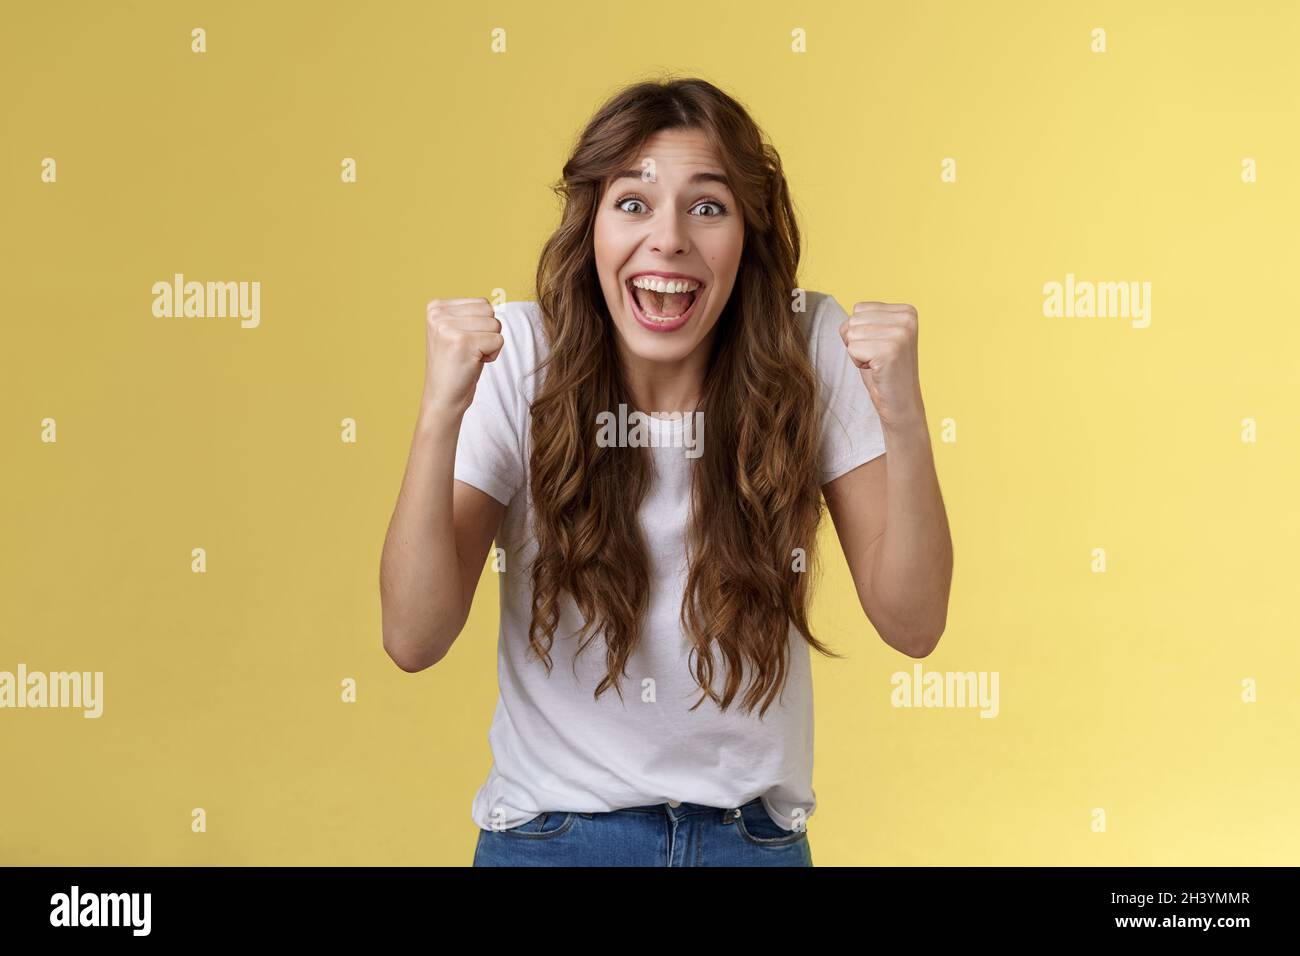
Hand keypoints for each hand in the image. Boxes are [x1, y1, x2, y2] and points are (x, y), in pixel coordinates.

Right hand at [422, 298, 503, 417]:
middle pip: (490, 311)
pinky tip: (473, 363)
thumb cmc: (456, 365)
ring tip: (470, 356)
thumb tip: (500, 298)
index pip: (482, 303)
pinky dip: (492, 355)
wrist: (443, 397)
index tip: (463, 343)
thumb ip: (471, 313)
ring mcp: (448, 327)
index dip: (481, 326)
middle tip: (469, 351)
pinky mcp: (462, 342)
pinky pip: (498, 340)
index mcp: (436, 307)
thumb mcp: (457, 331)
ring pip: (495, 324)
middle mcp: (438, 314)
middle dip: (488, 333)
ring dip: (490, 344)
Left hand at [838, 301, 925, 431]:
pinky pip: (852, 348)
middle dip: (857, 342)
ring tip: (877, 364)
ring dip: (858, 353)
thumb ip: (865, 320)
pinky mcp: (890, 350)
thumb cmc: (884, 371)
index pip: (859, 308)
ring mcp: (900, 334)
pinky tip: (876, 370)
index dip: (860, 332)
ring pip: (851, 334)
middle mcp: (907, 319)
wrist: (901, 404)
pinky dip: (858, 362)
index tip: (879, 348)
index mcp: (907, 311)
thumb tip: (846, 318)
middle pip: (853, 320)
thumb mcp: (877, 336)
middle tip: (877, 358)